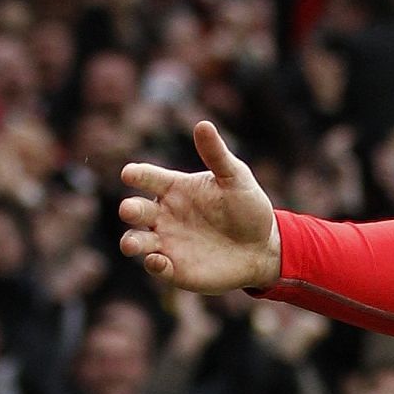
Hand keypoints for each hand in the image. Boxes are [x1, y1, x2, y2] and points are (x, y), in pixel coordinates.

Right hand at [120, 121, 281, 291]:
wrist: (263, 247)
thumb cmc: (248, 208)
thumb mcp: (236, 178)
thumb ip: (217, 155)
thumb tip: (203, 125)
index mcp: (175, 188)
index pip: (148, 178)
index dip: (137, 175)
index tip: (130, 174)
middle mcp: (165, 214)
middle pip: (136, 210)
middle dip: (130, 210)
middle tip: (129, 210)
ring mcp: (168, 242)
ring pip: (138, 240)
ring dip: (131, 242)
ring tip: (131, 244)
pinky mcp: (175, 268)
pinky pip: (157, 267)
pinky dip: (153, 265)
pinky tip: (158, 262)